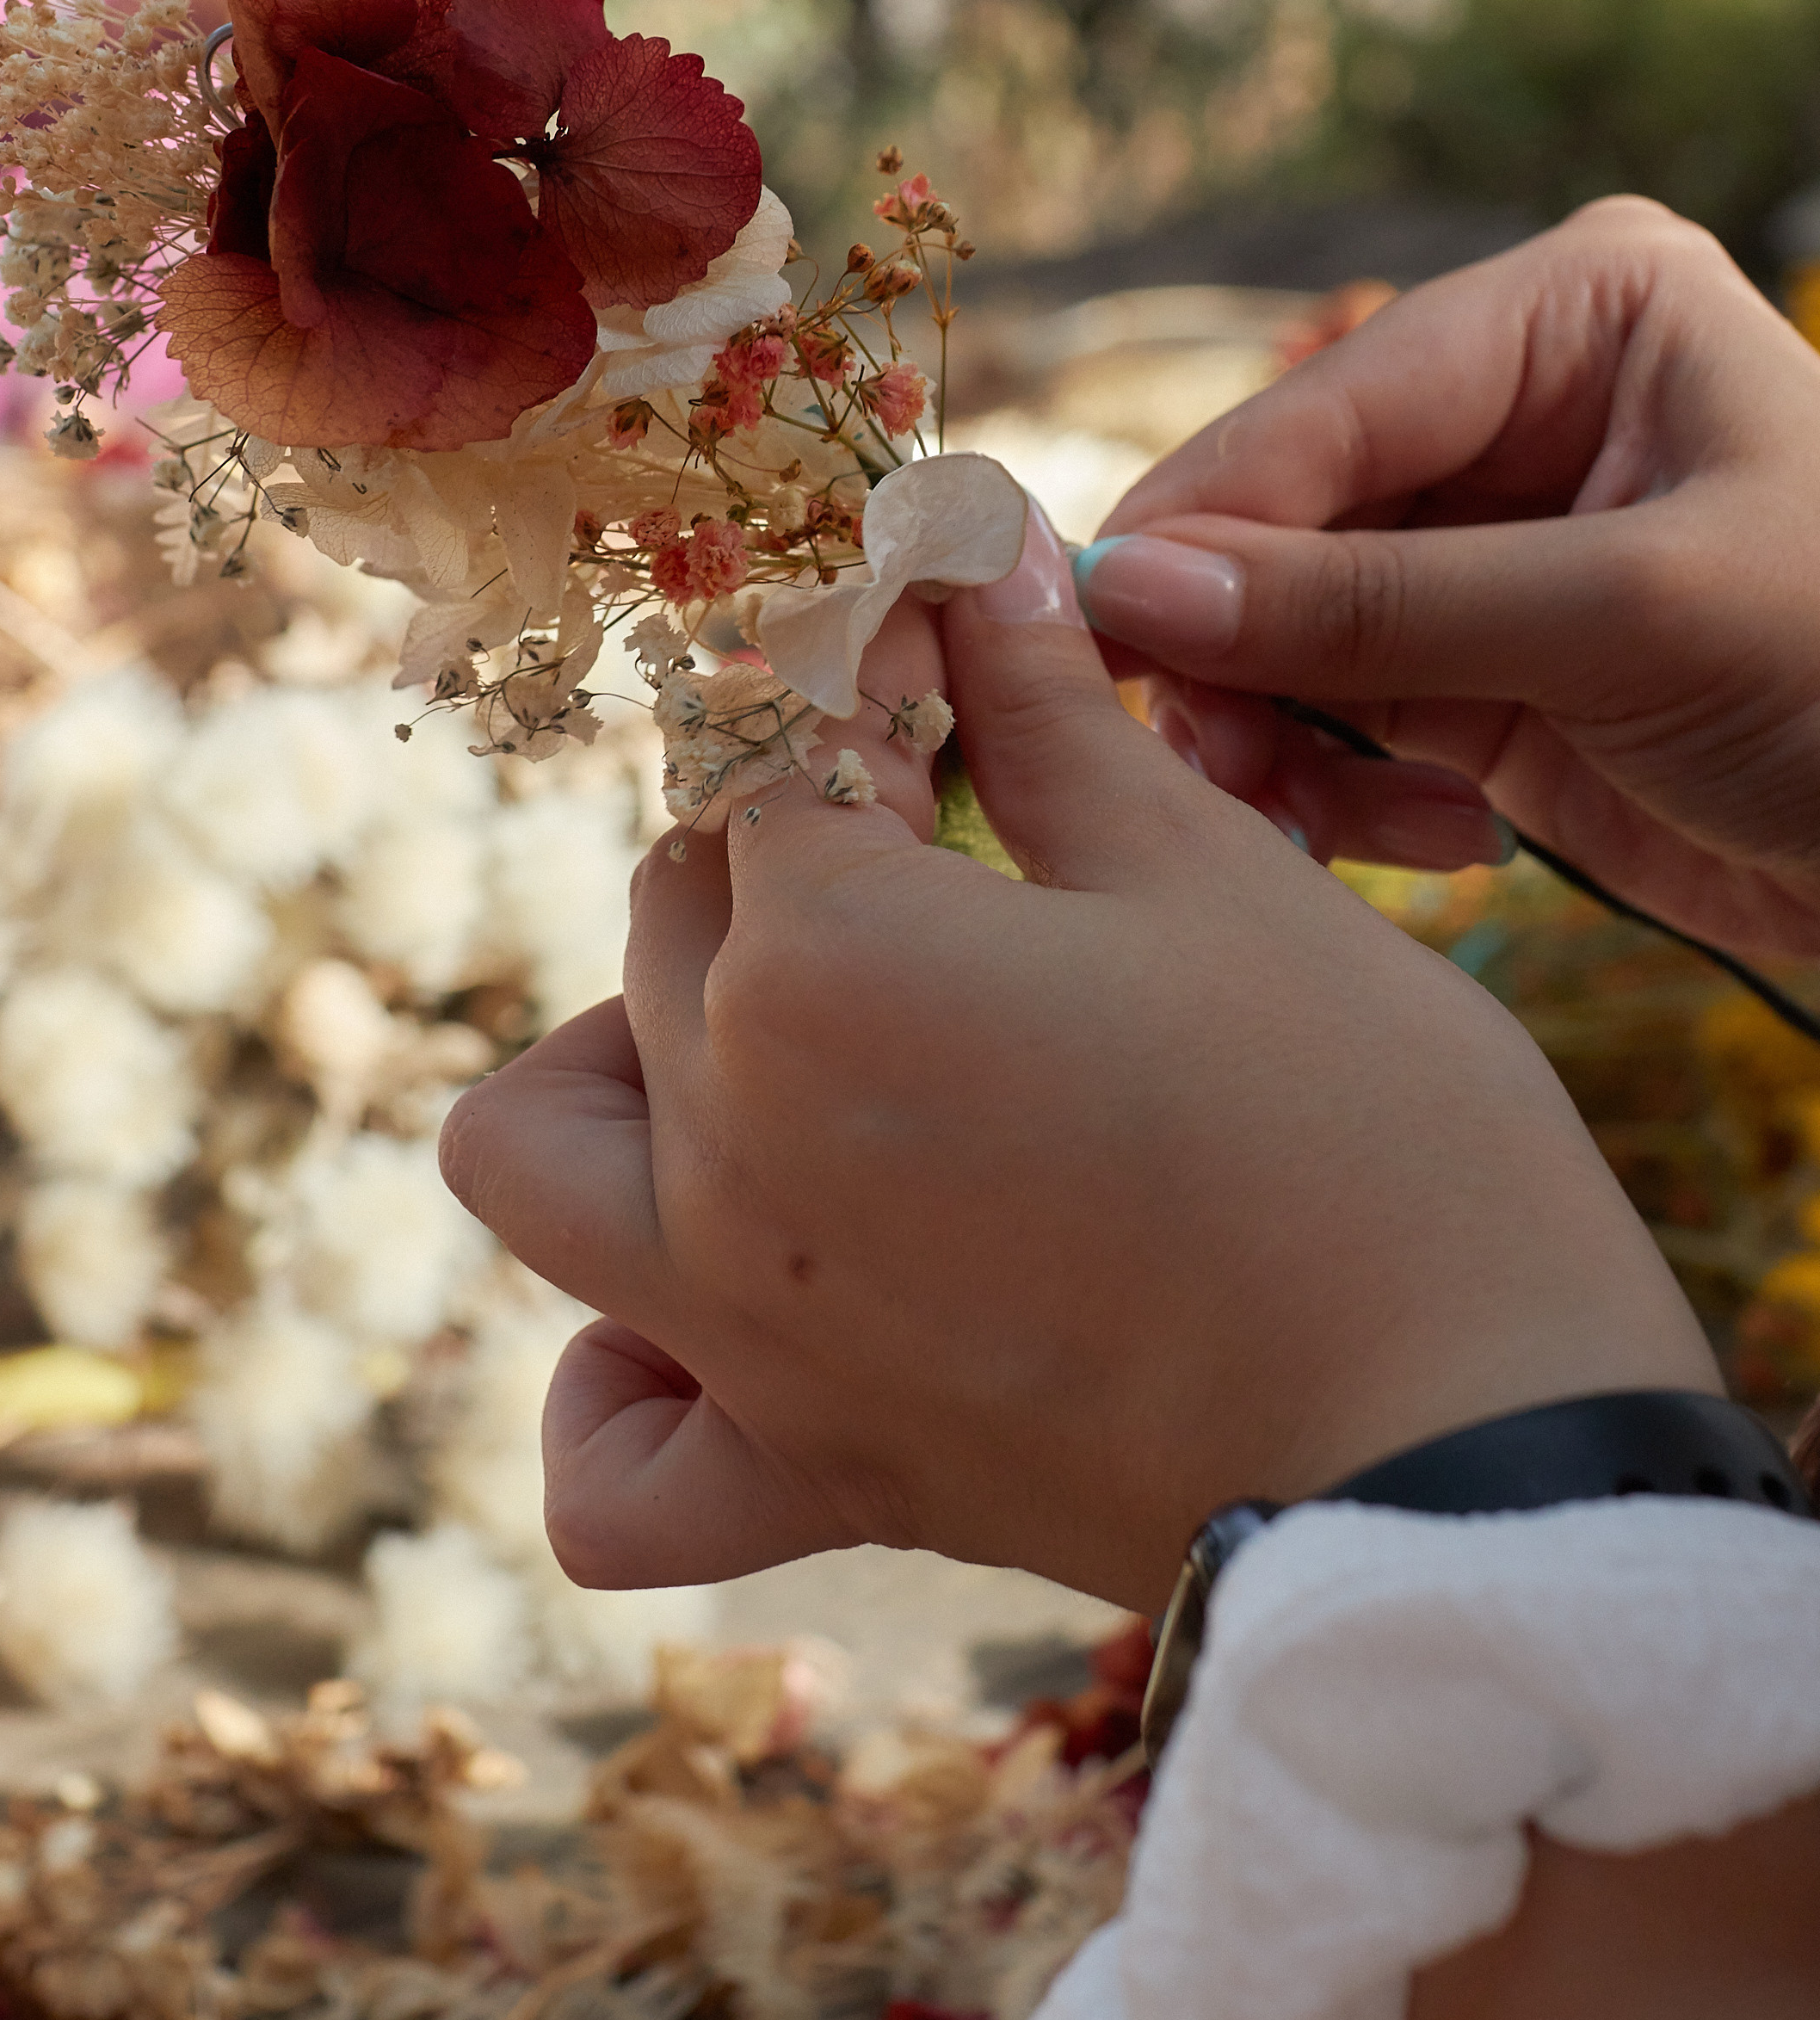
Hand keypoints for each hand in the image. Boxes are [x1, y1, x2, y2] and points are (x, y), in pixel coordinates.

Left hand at [440, 535, 1711, 1611]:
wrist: (1474, 1465)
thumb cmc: (1373, 1137)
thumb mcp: (1207, 874)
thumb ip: (1043, 707)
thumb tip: (977, 545)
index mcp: (819, 959)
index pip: (776, 746)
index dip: (877, 674)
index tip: (961, 650)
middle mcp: (725, 1140)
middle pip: (667, 915)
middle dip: (790, 840)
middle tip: (951, 838)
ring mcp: (743, 1327)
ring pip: (544, 1144)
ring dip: (630, 1057)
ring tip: (791, 1043)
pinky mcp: (809, 1474)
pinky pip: (607, 1460)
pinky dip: (625, 1378)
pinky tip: (721, 1308)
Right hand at [1077, 197, 1819, 954]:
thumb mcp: (1624, 619)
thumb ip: (1374, 610)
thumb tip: (1133, 594)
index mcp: (1579, 309)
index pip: (1338, 400)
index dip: (1210, 515)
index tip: (1098, 621)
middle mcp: (1519, 403)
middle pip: (1286, 510)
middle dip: (1237, 644)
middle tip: (1194, 761)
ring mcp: (1488, 539)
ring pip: (1287, 623)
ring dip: (1277, 734)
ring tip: (1302, 826)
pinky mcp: (1476, 665)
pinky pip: (1336, 711)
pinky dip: (1341, 786)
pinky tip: (1425, 845)